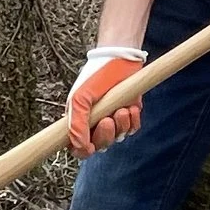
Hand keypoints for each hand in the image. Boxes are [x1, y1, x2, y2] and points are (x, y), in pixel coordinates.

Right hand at [66, 42, 147, 156]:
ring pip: (117, 138)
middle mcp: (94, 122)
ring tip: (122, 108)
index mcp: (78, 119)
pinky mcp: (128, 113)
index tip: (90, 147)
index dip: (82, 150)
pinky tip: (131, 107)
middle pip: (100, 145)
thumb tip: (79, 147)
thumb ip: (77, 124)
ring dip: (121, 125)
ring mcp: (112, 118)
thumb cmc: (97, 75)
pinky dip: (133, 121)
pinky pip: (132, 129)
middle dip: (105, 135)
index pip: (76, 146)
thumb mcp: (81, 98)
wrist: (121, 58)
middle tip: (108, 120)